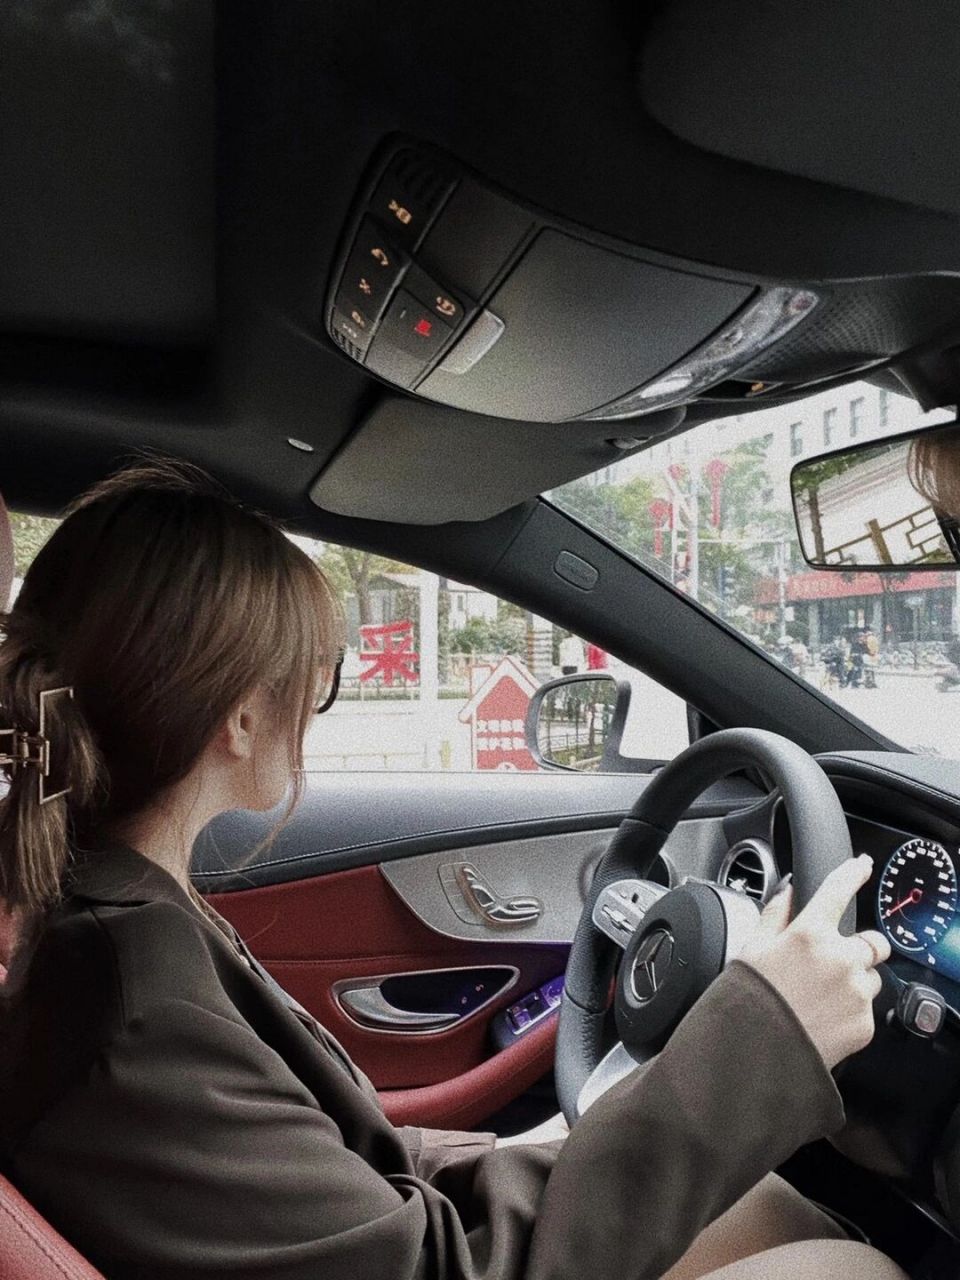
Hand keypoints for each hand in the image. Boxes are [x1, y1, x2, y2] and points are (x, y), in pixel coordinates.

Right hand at [739, 855, 890, 1069]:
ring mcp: (856, 991)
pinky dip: (850, 1010)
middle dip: (860, 947)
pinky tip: (823, 1018)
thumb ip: (774, 915)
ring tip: (821, 998)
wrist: (757, 1053)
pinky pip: (867, 1007)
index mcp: (809, 933)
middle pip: (874, 941)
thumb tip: (788, 893)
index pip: (838, 890)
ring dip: (855, 981)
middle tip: (834, 961)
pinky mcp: (865, 1022)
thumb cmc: (748, 1000)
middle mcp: (839, 958)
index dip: (853, 872)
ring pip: (872, 976)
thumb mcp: (751, 949)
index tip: (862, 866)